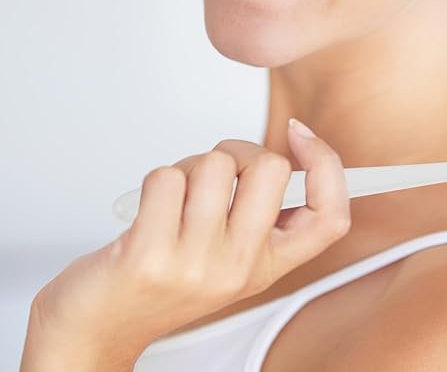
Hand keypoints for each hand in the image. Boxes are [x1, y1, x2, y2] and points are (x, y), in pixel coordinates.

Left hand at [26, 119, 350, 365]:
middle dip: (238, 150)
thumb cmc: (160, 282)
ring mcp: (197, 265)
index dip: (327, 164)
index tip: (300, 135)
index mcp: (267, 264)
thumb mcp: (227, 255)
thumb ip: (258, 212)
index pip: (330, 218)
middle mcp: (239, 267)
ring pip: (214, 164)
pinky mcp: (150, 256)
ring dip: (189, 167)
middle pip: (271, 168)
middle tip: (215, 172)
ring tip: (175, 198)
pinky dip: (154, 181)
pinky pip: (166, 178)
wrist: (98, 328)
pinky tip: (148, 212)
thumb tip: (288, 152)